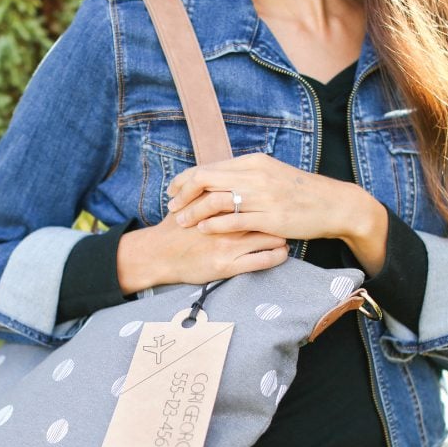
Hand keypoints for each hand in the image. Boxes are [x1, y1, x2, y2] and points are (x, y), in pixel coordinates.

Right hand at [116, 196, 288, 292]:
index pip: (253, 194)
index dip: (271, 196)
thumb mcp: (191, 202)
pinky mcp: (228, 265)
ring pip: (270, 237)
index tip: (281, 199)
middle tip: (290, 216)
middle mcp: (225, 221)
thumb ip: (211, 191)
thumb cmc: (175, 229)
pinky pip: (263, 260)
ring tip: (287, 235)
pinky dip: (278, 256)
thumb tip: (231, 180)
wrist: (157, 255)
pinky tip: (281, 253)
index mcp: (219, 202)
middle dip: (280, 215)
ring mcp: (228, 244)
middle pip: (266, 213)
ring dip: (283, 236)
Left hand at [166, 153, 388, 274]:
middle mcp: (255, 175)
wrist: (334, 204)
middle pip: (205, 179)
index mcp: (253, 162)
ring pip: (215, 200)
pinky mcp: (270, 218)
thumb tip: (216, 178)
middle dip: (183, 194)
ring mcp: (263, 197)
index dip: (185, 179)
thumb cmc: (300, 192)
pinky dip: (214, 224)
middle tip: (171, 207)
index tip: (173, 190)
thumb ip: (244, 175)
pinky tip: (203, 229)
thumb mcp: (270, 174)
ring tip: (182, 221)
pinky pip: (234, 220)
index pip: (208, 167)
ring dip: (194, 211)